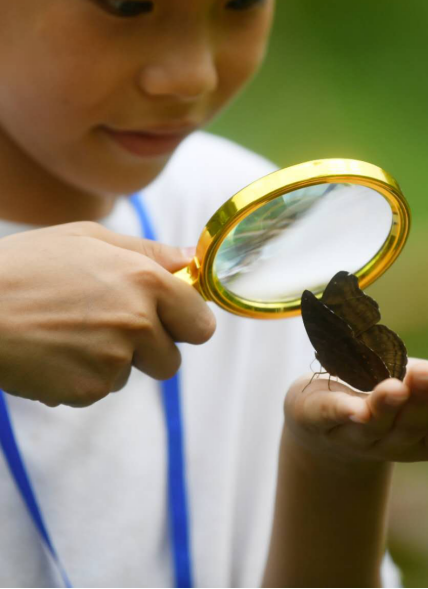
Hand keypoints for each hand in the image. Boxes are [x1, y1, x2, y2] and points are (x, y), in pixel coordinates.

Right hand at [0, 222, 214, 406]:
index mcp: (145, 281)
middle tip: (110, 326)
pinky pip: (100, 389)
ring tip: (70, 333)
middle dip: (149, 348)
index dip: (185, 323)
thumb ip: (148, 251)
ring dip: (113, 361)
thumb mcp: (88, 238)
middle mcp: (137, 323)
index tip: (170, 320)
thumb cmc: (25, 266)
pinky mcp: (86, 390)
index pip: (201, 324)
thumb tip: (188, 260)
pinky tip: (54, 353)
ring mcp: (113, 361)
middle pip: (171, 359)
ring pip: (132, 374)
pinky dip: (82, 377)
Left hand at [284, 357, 427, 465]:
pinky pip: (328, 417)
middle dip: (419, 402)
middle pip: (408, 428)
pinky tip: (352, 408)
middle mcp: (388, 442)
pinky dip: (340, 412)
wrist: (322, 408)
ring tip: (395, 387)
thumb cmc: (388, 394)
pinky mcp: (315, 418)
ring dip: (384, 407)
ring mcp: (350, 434)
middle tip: (426, 374)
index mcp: (420, 438)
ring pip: (372, 426)